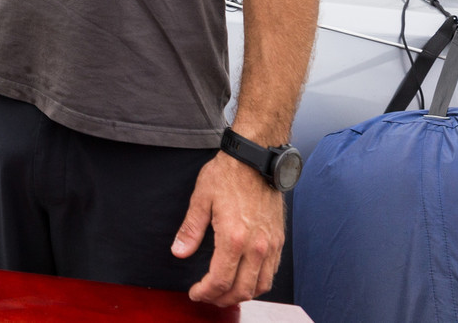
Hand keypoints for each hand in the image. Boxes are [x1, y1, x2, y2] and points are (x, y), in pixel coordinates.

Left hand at [172, 152, 284, 305]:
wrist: (255, 158)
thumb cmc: (228, 174)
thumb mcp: (201, 198)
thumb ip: (190, 230)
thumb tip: (179, 252)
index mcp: (233, 237)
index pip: (220, 280)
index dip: (205, 292)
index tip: (195, 293)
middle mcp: (256, 246)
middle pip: (241, 290)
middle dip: (221, 299)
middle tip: (207, 296)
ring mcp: (270, 244)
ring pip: (260, 286)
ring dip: (241, 294)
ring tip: (224, 292)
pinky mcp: (278, 240)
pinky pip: (271, 273)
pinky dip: (257, 283)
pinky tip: (244, 279)